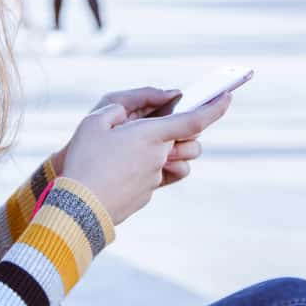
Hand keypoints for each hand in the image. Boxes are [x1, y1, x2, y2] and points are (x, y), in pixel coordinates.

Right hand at [59, 93, 231, 224]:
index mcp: (151, 135)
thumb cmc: (84, 161)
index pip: (194, 121)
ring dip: (164, 153)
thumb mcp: (93, 123)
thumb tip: (127, 115)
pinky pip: (155, 176)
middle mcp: (159, 157)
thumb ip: (116, 110)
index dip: (215, 108)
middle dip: (181, 134)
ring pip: (172, 161)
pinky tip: (121, 170)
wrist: (78, 208)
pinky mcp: (147, 194)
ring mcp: (155, 178)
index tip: (228, 97)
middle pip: (186, 142)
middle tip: (153, 127)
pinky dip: (144, 170)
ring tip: (131, 150)